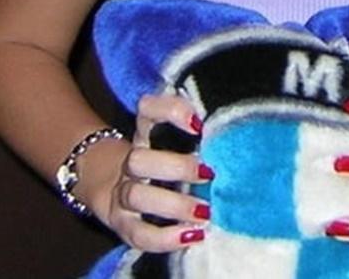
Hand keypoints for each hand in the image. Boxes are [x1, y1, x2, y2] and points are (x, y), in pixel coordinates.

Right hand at [88, 94, 212, 251]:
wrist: (116, 186)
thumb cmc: (164, 157)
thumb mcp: (175, 139)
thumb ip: (198, 132)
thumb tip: (231, 132)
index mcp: (146, 132)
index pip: (147, 110)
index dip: (170, 112)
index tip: (199, 124)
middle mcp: (132, 160)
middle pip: (139, 159)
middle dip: (177, 168)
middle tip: (209, 175)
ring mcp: (124, 193)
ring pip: (137, 195)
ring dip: (175, 205)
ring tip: (205, 212)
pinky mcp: (124, 225)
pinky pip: (139, 234)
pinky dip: (166, 238)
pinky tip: (193, 235)